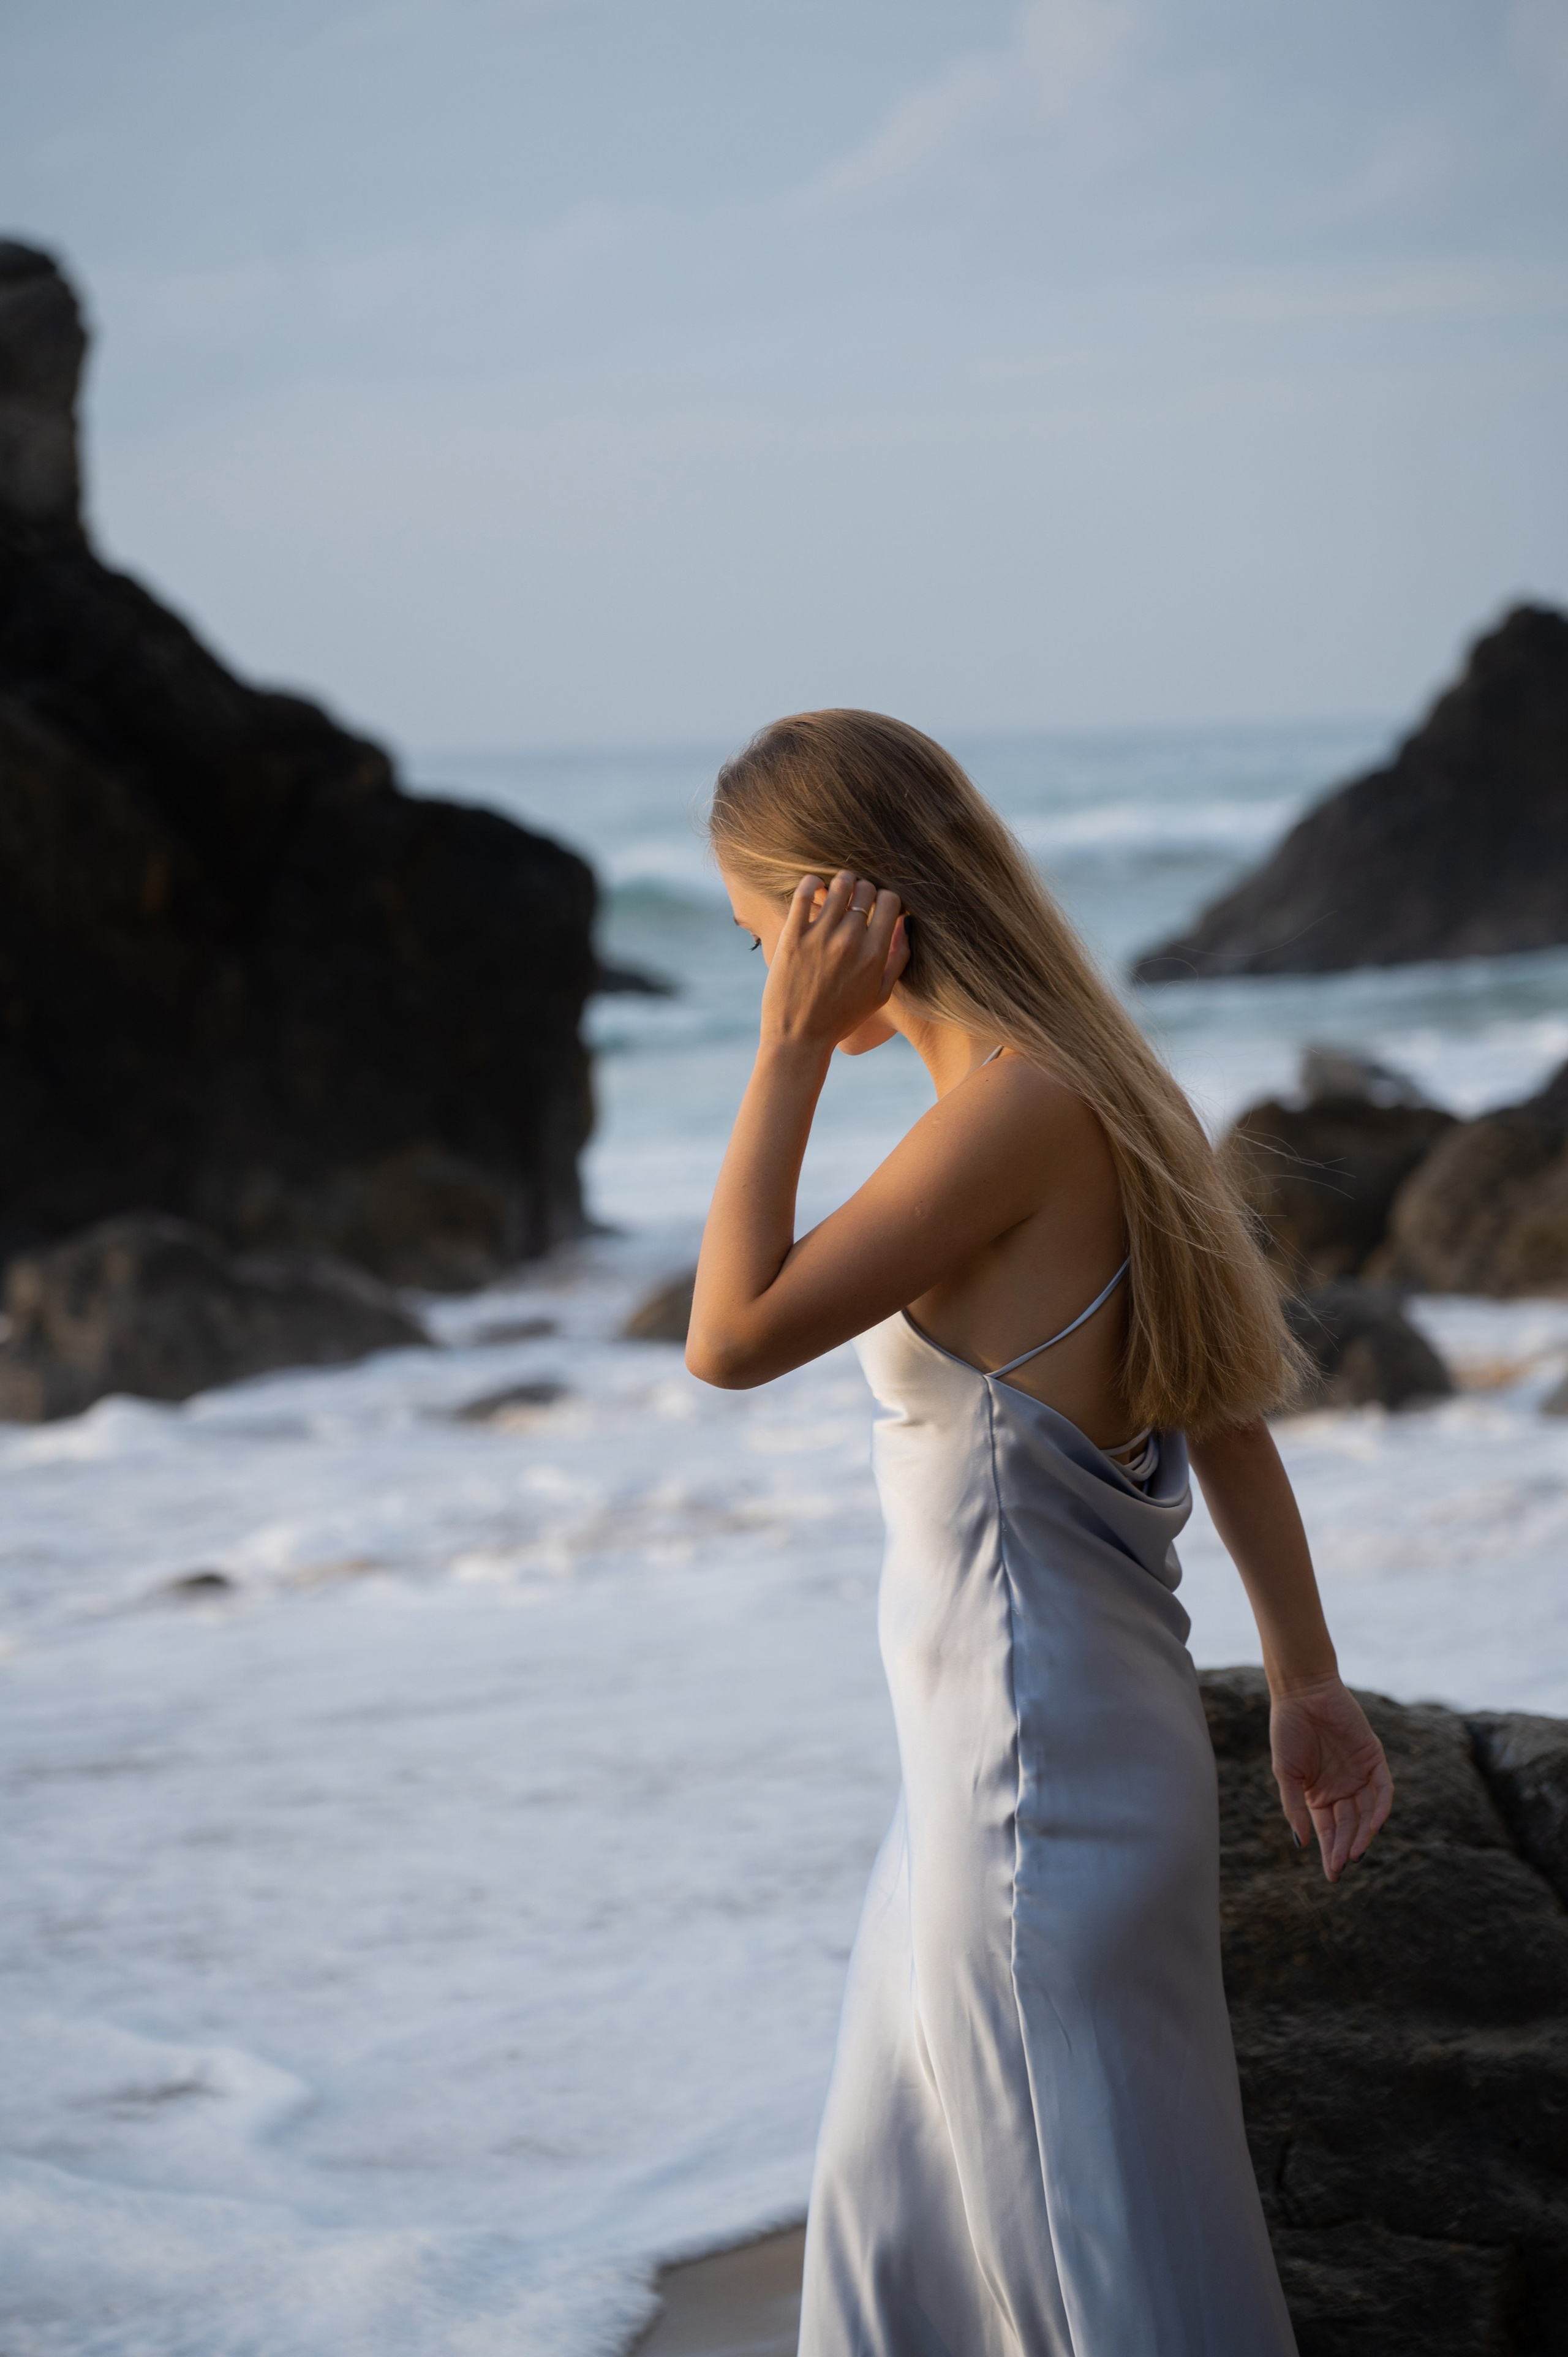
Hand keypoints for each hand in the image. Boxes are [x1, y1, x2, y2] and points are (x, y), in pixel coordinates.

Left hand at [760, 871, 908, 1053]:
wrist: (800, 1038)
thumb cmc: (842, 1019)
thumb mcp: (880, 995)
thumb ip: (899, 958)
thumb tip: (906, 925)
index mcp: (874, 954)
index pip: (890, 901)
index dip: (886, 898)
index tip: (877, 905)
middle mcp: (850, 941)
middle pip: (866, 889)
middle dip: (864, 888)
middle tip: (856, 897)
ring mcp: (820, 937)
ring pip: (838, 885)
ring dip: (841, 881)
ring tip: (836, 888)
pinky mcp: (792, 936)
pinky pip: (803, 893)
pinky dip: (810, 883)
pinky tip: (814, 886)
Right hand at [1269, 1676, 1392, 1881]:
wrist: (1302, 1693)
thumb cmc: (1287, 1730)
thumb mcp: (1285, 1773)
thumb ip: (1294, 1807)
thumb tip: (1301, 1843)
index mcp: (1319, 1794)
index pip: (1329, 1831)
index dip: (1331, 1852)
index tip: (1333, 1876)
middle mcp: (1342, 1788)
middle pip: (1349, 1826)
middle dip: (1346, 1848)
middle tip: (1343, 1866)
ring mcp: (1359, 1774)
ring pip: (1368, 1813)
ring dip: (1363, 1834)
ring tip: (1356, 1853)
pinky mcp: (1374, 1758)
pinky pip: (1383, 1790)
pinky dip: (1380, 1809)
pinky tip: (1373, 1826)